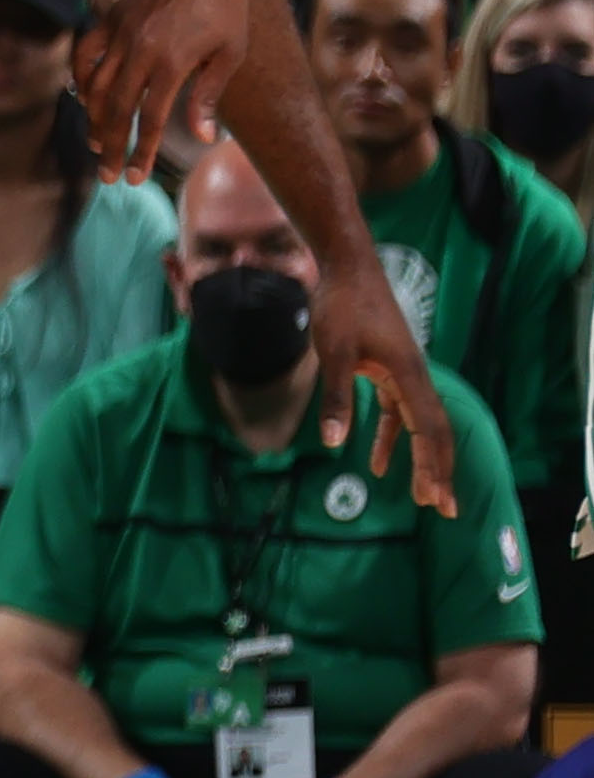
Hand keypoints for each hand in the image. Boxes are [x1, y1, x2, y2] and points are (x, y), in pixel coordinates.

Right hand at [79, 0, 252, 176]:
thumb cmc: (228, 5)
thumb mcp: (230, 53)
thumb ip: (209, 95)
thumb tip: (202, 137)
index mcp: (172, 62)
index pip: (149, 119)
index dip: (140, 152)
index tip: (135, 177)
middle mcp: (139, 49)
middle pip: (116, 110)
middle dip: (111, 146)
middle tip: (108, 174)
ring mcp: (120, 32)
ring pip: (95, 87)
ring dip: (94, 119)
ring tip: (96, 143)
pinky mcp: (111, 17)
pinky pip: (84, 54)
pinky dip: (80, 78)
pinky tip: (84, 98)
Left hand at [303, 248, 457, 512]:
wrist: (347, 269)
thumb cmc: (343, 306)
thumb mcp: (333, 353)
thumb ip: (336, 397)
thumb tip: (333, 442)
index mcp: (408, 374)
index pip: (429, 429)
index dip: (435, 465)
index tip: (438, 498)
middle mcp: (414, 376)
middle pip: (434, 431)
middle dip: (439, 470)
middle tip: (443, 508)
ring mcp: (402, 373)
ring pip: (418, 424)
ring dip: (418, 458)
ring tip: (420, 495)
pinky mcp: (387, 369)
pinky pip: (396, 411)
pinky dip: (390, 436)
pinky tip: (376, 461)